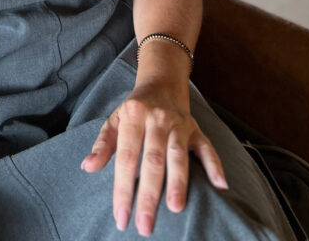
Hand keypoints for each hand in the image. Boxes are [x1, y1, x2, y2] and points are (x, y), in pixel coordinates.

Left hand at [80, 82, 227, 235]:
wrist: (161, 84)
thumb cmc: (134, 109)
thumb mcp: (114, 121)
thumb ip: (102, 145)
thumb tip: (88, 167)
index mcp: (134, 117)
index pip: (126, 158)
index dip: (123, 189)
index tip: (121, 218)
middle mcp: (157, 120)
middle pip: (153, 160)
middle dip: (149, 194)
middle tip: (145, 225)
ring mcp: (179, 125)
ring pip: (178, 155)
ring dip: (178, 181)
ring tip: (175, 208)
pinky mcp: (197, 130)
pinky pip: (207, 148)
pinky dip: (215, 165)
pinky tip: (220, 186)